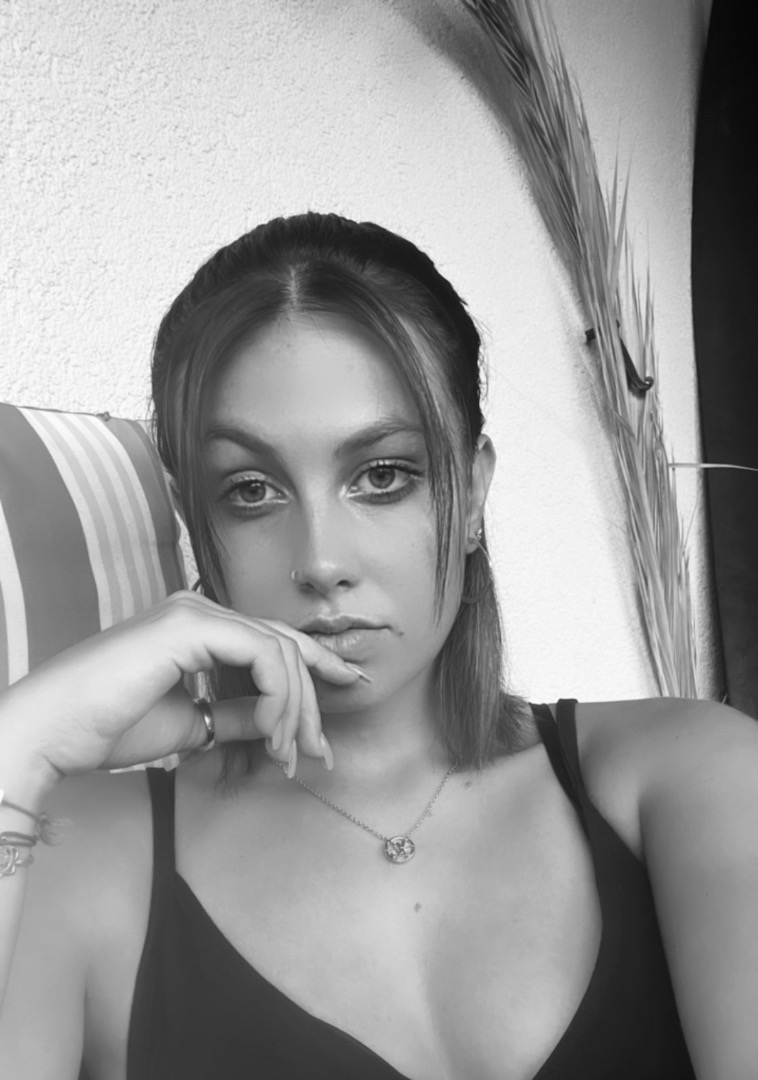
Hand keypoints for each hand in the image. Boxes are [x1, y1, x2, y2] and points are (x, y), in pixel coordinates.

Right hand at [0, 591, 363, 783]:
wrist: (52, 732)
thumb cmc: (107, 728)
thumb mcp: (190, 724)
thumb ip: (235, 715)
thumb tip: (277, 722)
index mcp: (197, 627)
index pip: (272, 641)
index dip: (315, 669)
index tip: (347, 695)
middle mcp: (199, 610)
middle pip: (284, 647)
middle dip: (311, 702)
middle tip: (320, 753)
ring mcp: (194, 613)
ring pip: (280, 651)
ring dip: (294, 709)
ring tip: (286, 755)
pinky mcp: (188, 626)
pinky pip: (262, 654)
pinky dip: (277, 696)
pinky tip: (268, 732)